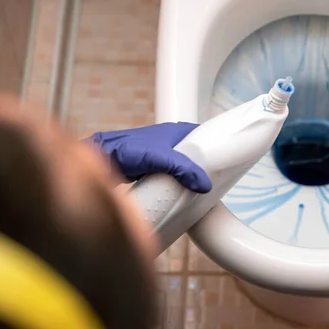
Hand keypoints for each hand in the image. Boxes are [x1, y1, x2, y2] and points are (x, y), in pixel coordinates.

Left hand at [85, 123, 211, 192]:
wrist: (100, 158)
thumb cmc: (126, 149)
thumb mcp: (160, 157)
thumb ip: (183, 169)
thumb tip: (205, 185)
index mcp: (177, 132)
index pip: (204, 136)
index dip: (216, 146)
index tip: (228, 159)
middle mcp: (171, 142)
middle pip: (196, 155)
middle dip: (205, 167)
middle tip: (217, 181)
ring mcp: (162, 157)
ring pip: (183, 168)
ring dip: (190, 178)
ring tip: (202, 191)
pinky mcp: (153, 170)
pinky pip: (172, 178)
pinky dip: (177, 185)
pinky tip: (181, 196)